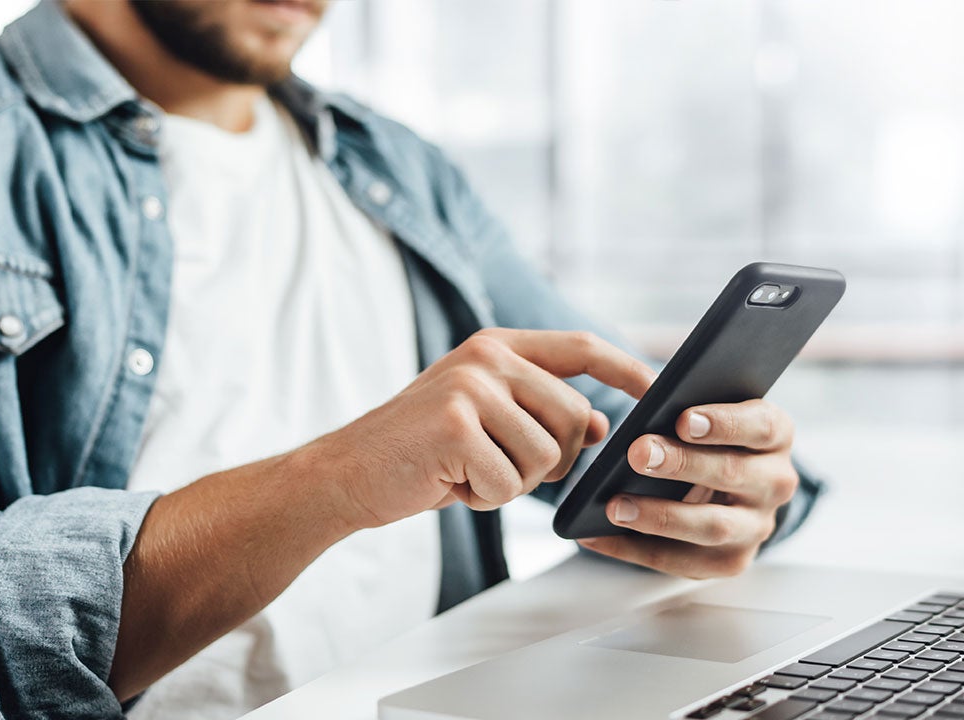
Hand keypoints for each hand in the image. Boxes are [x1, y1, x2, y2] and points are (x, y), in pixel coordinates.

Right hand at [303, 328, 655, 529]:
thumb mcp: (481, 417)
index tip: (658, 393)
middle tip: (501, 468)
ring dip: (513, 484)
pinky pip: (509, 482)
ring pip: (546, 456)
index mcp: (496, 346)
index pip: (581, 348)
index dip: (626, 371)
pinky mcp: (455, 425)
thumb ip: (537, 409)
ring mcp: (470, 387)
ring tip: (466, 473)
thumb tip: (604, 428)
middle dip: (554, 461)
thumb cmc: (420, 452)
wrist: (346, 473)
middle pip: (576, 418)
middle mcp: (486, 356)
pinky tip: (449, 484)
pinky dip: (484, 498)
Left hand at [578, 399, 798, 578]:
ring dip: (660, 516)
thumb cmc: (707, 441)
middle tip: (637, 454)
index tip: (683, 419)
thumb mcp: (709, 417)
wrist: (728, 489)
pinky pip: (682, 560)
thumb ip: (688, 411)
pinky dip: (634, 549)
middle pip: (732, 473)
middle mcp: (775, 482)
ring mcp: (757, 526)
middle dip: (681, 465)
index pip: (761, 426)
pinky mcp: (731, 561)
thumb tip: (645, 409)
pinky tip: (597, 535)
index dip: (723, 423)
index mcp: (774, 436)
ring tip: (614, 506)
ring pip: (713, 526)